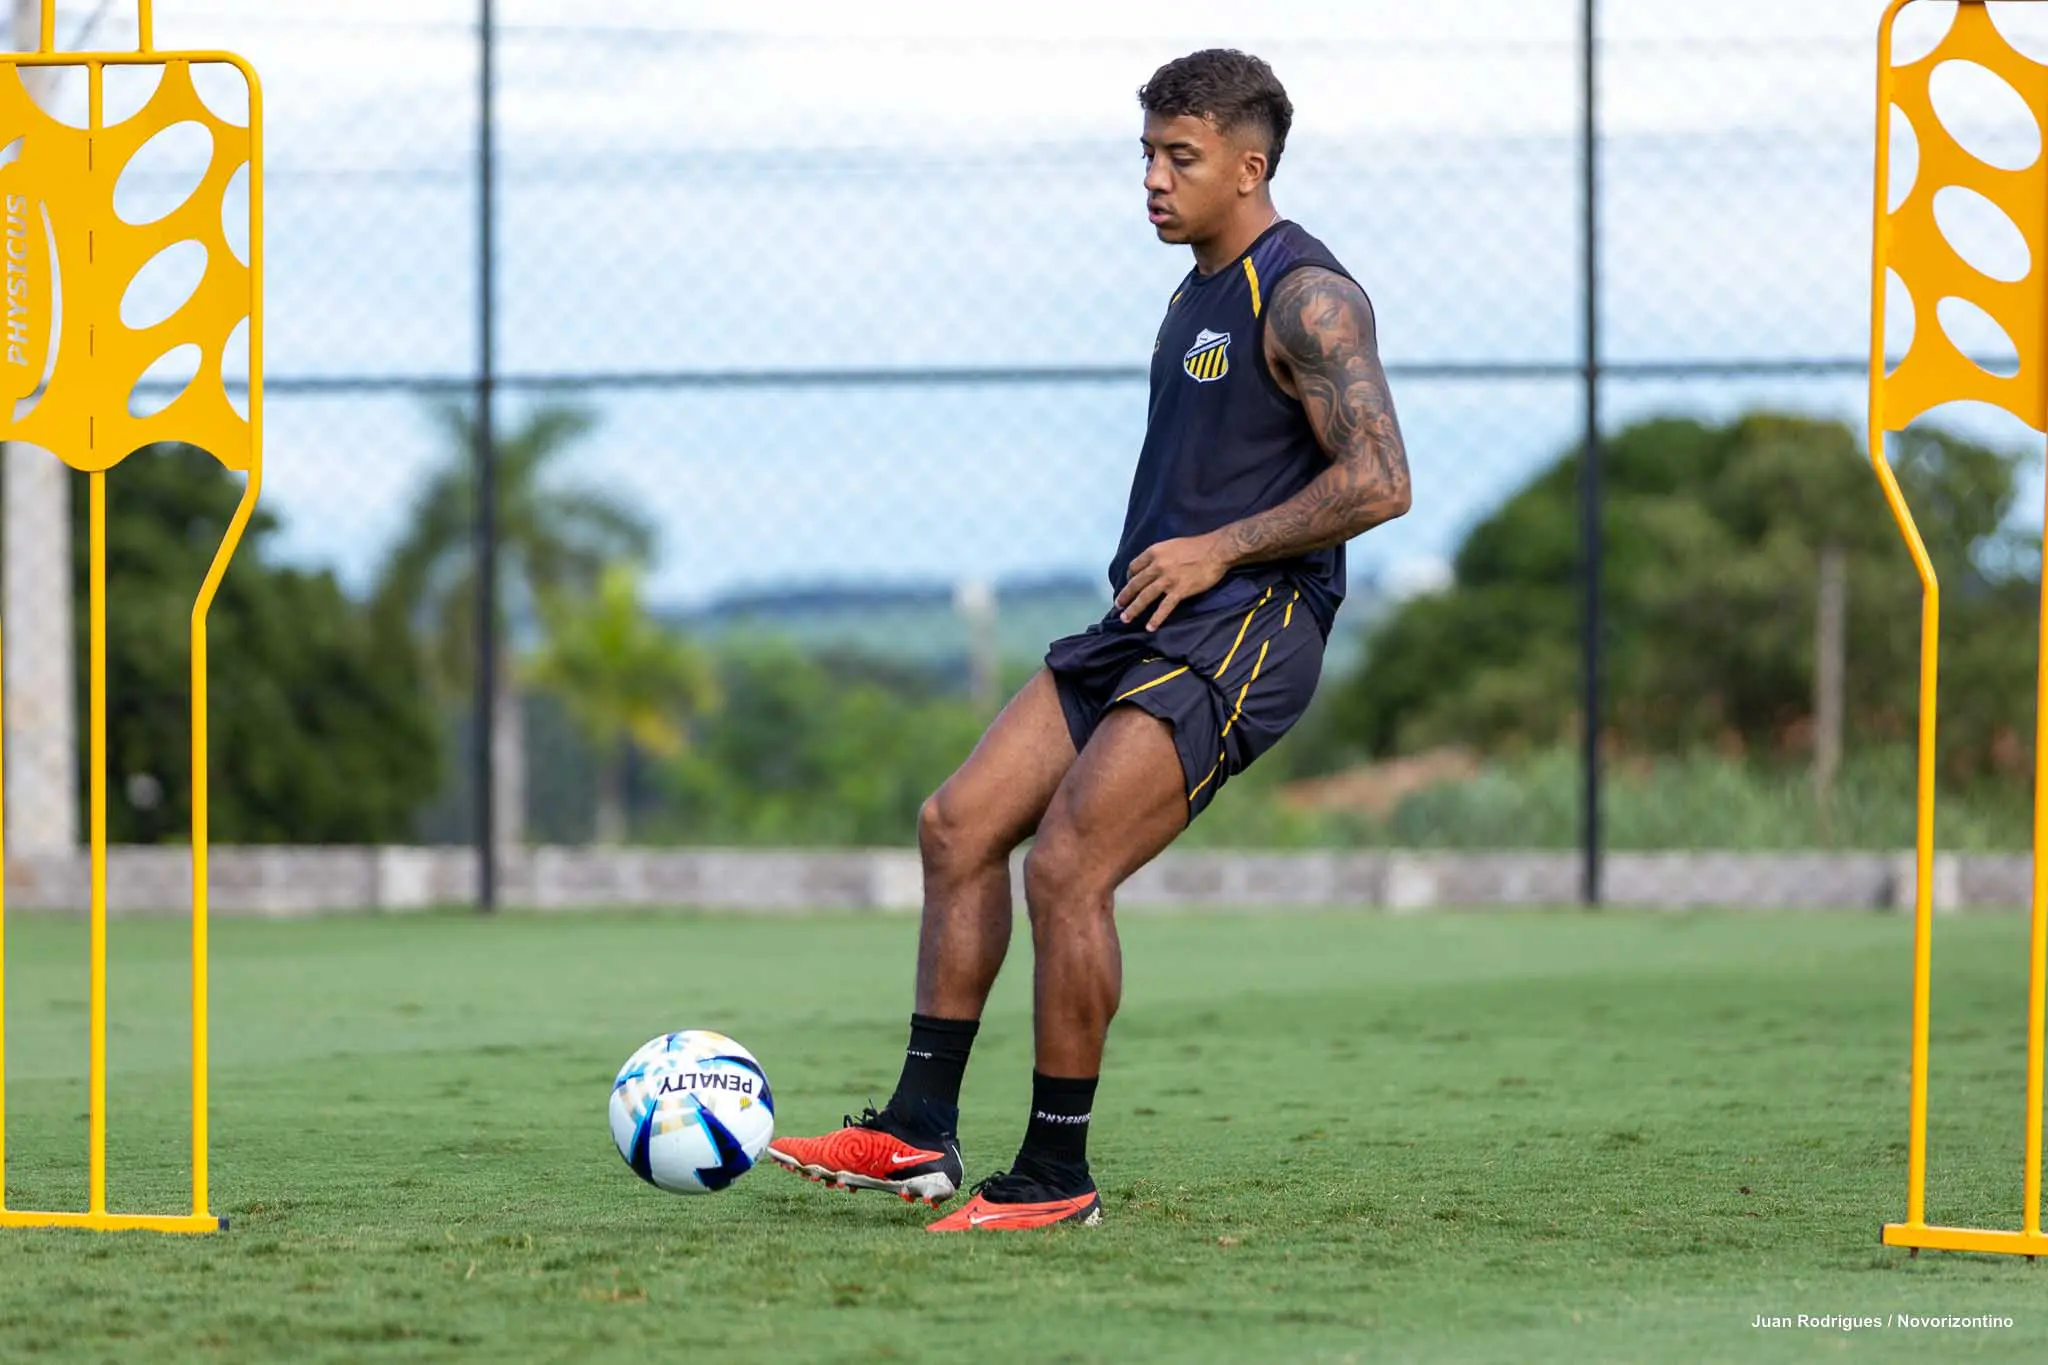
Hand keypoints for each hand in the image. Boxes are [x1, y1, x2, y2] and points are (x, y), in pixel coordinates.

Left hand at [1115, 533, 1230, 629]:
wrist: (1216, 550)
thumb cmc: (1197, 546)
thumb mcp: (1172, 545)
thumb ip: (1160, 556)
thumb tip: (1153, 567)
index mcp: (1154, 552)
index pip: (1134, 567)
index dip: (1129, 577)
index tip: (1129, 585)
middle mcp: (1157, 566)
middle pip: (1135, 584)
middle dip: (1125, 596)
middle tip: (1118, 606)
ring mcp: (1167, 579)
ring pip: (1145, 597)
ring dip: (1133, 609)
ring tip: (1125, 619)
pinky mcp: (1179, 590)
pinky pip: (1164, 607)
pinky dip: (1156, 618)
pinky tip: (1150, 627)